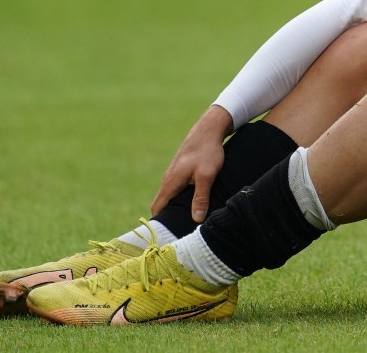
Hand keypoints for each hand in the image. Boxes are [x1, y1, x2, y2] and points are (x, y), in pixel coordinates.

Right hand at [150, 104, 233, 223]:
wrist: (209, 129)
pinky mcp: (181, 169)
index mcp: (170, 182)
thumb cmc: (208, 151)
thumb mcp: (206, 176)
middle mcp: (168, 178)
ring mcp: (174, 173)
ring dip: (175, 207)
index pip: (157, 208)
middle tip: (179, 232)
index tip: (166, 236)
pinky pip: (177, 188)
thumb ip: (200, 198)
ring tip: (187, 220)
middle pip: (162, 203)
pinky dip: (181, 197)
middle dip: (168, 217)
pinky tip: (193, 202)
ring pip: (170, 195)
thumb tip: (196, 220)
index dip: (159, 223)